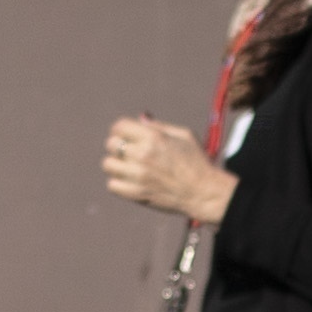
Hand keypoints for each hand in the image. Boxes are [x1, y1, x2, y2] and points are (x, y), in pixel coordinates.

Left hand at [98, 118, 234, 225]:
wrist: (203, 192)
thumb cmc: (196, 161)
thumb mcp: (183, 136)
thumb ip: (159, 126)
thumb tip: (140, 118)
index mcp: (154, 137)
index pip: (119, 126)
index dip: (120, 129)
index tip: (126, 135)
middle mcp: (143, 155)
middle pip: (111, 144)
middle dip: (118, 145)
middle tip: (129, 151)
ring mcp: (138, 175)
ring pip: (107, 164)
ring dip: (116, 164)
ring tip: (128, 166)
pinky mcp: (136, 194)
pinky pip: (112, 184)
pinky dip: (117, 182)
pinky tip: (129, 180)